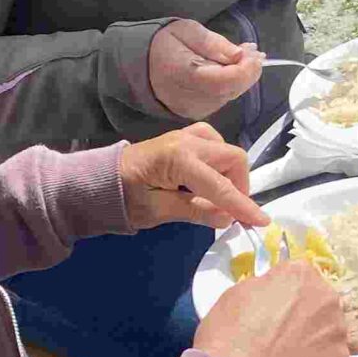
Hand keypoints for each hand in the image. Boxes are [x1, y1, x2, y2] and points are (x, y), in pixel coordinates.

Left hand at [119, 124, 263, 230]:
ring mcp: (185, 135)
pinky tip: (209, 179)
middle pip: (233, 158)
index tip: (262, 222)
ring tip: (217, 198)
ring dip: (230, 174)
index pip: (220, 186)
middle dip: (239, 186)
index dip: (243, 205)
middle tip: (230, 212)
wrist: (95, 181)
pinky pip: (214, 144)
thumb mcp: (156, 211)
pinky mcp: (183, 137)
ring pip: (226, 150)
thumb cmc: (121, 198)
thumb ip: (194, 211)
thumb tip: (227, 218)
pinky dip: (219, 163)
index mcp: (177, 159)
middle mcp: (186, 141)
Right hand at [147, 20, 263, 119]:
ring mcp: (192, 109)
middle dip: (247, 71)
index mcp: (184, 75)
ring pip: (230, 96)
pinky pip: (222, 99)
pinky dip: (230, 84)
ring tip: (240, 57)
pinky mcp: (195, 113)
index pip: (226, 80)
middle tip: (252, 52)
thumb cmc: (162, 43)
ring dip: (240, 77)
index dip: (246, 68)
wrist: (138, 65)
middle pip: (231, 90)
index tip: (255, 53)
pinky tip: (228, 69)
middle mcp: (189, 98)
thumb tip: (241, 55)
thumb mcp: (188, 31)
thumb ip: (215, 44)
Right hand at [192, 260, 348, 356]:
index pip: (299, 276)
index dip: (285, 292)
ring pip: (328, 329)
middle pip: (319, 300)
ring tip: (288, 356)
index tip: (274, 306)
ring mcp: (337, 329)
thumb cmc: (230, 334)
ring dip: (313, 337)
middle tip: (281, 333)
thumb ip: (265, 286)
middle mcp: (326, 296)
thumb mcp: (237, 293)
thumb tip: (273, 292)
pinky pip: (329, 356)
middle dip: (304, 313)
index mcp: (301, 274)